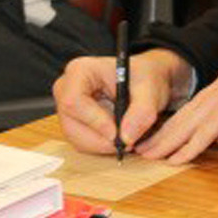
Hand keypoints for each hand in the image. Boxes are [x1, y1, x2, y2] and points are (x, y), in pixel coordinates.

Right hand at [54, 49, 192, 154]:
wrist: (146, 80)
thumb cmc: (145, 76)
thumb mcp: (150, 88)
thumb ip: (142, 111)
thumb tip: (127, 137)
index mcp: (79, 71)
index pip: (74, 101)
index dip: (94, 121)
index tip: (117, 134)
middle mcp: (66, 89)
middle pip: (71, 124)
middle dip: (100, 140)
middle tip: (128, 144)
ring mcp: (67, 108)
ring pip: (76, 138)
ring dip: (103, 145)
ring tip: (128, 138)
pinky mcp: (74, 122)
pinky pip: (82, 143)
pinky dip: (102, 146)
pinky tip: (120, 137)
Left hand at [134, 68, 217, 163]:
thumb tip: (216, 139)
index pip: (195, 106)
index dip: (174, 125)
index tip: (159, 140)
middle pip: (188, 112)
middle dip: (165, 133)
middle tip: (145, 150)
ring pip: (191, 120)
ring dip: (170, 142)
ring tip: (154, 157)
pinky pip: (206, 130)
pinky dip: (190, 147)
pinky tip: (177, 159)